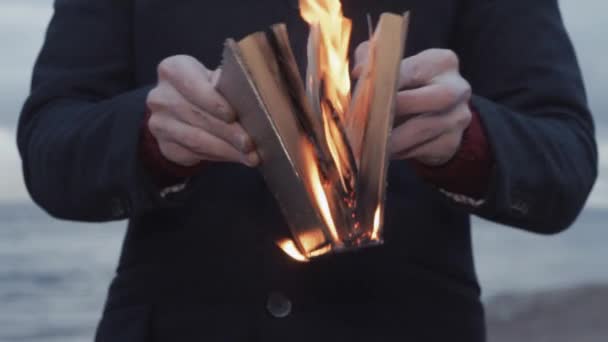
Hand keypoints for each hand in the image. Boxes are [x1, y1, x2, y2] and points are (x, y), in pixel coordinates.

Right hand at [146, 55, 258, 166]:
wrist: (182, 110)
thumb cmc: (207, 90)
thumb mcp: (216, 80)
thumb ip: (226, 85)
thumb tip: (244, 97)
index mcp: (173, 70)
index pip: (192, 85)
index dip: (214, 102)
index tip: (233, 116)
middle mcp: (160, 96)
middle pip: (197, 116)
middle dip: (228, 132)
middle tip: (250, 143)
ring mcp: (159, 123)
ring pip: (196, 139)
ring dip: (226, 149)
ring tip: (249, 155)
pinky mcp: (165, 145)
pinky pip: (194, 154)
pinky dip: (220, 157)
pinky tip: (236, 157)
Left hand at [353, 45, 471, 165]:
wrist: (439, 115)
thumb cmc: (410, 87)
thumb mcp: (394, 67)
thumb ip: (373, 61)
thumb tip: (359, 71)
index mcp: (440, 62)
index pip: (408, 71)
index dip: (382, 85)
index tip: (361, 97)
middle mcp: (456, 87)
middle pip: (423, 100)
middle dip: (391, 112)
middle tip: (365, 122)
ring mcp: (458, 116)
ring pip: (421, 129)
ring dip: (392, 138)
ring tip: (369, 141)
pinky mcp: (452, 142)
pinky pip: (423, 150)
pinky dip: (401, 151)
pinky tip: (385, 150)